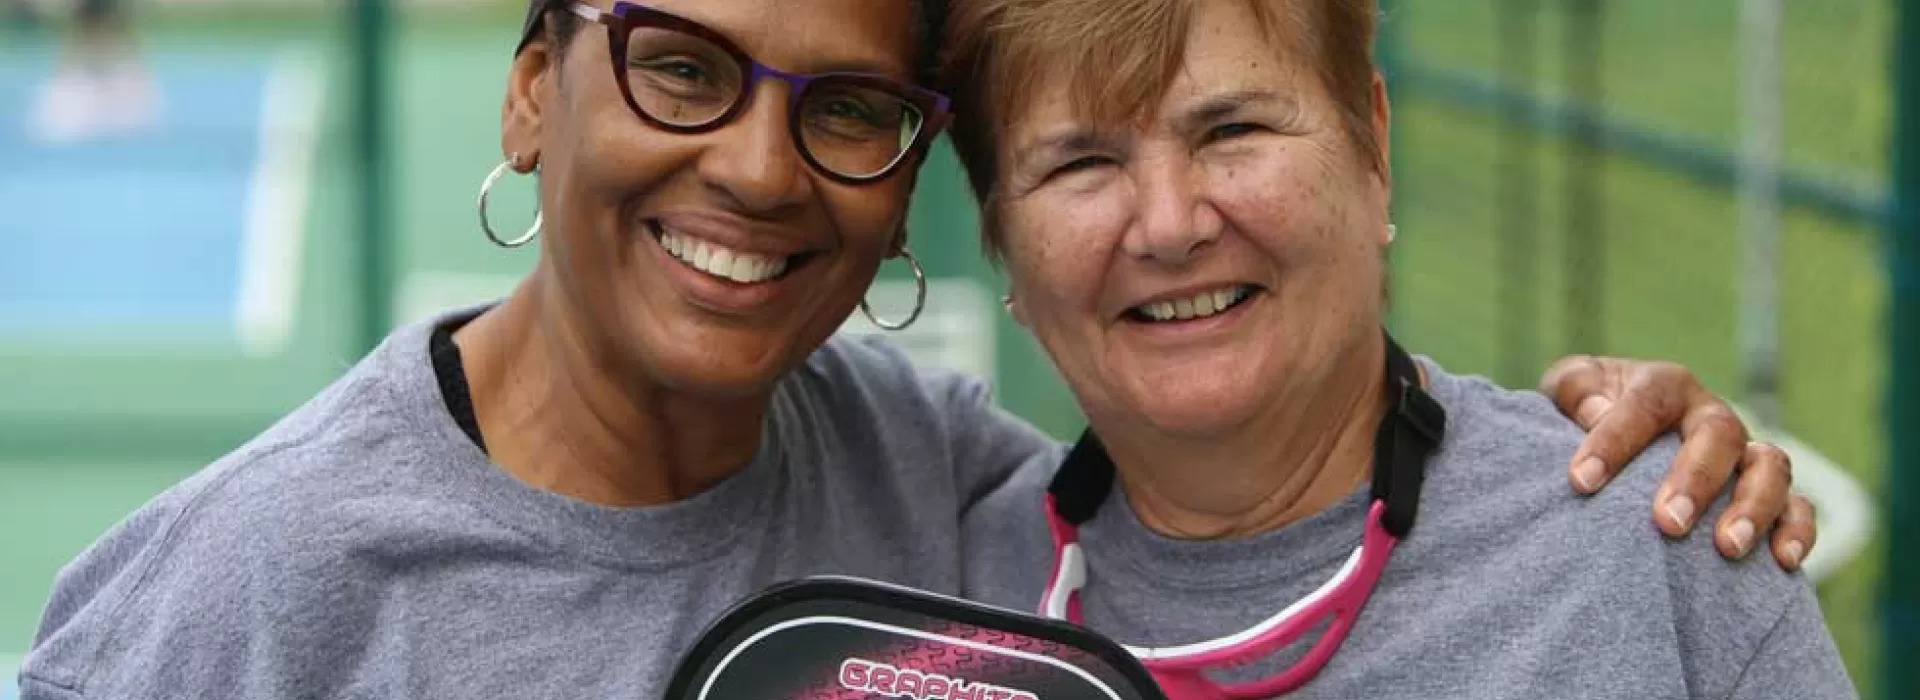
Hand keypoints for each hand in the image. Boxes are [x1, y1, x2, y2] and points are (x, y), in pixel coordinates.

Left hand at [1538, 356, 1816, 571]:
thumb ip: (1577, 393)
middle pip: (1719, 434)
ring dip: (1753, 507)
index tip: (1581, 481)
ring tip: (1727, 548)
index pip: (1645, 404)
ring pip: (1770, 467)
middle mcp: (1710, 415)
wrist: (1616, 438)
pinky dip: (1797, 530)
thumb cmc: (1587, 411)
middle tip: (1667, 522)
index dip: (1614, 441)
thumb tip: (1598, 412)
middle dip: (1696, 479)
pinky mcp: (1768, 492)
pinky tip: (1783, 561)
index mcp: (1663, 386)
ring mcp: (1744, 453)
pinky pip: (1798, 506)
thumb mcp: (1571, 391)